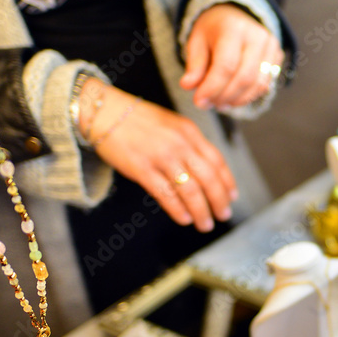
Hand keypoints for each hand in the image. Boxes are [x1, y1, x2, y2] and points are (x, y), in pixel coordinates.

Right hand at [82, 82, 238, 230]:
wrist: (105, 112)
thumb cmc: (138, 120)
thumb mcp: (172, 124)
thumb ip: (190, 144)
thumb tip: (206, 170)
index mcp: (190, 132)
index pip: (217, 160)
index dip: (227, 182)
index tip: (232, 197)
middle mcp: (179, 144)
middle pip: (208, 178)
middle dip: (219, 201)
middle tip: (223, 215)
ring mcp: (161, 157)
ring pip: (190, 190)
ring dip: (201, 211)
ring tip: (205, 224)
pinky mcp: (142, 169)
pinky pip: (166, 194)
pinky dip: (178, 209)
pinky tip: (184, 218)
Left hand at [180, 3, 283, 110]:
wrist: (236, 14)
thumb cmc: (214, 30)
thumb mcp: (197, 40)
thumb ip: (195, 64)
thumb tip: (187, 86)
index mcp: (233, 28)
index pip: (226, 65)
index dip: (212, 88)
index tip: (198, 101)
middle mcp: (257, 36)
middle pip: (244, 77)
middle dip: (224, 96)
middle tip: (209, 104)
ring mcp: (271, 47)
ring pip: (258, 84)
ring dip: (237, 100)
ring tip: (219, 103)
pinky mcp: (277, 56)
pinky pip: (265, 85)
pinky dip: (248, 96)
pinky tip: (233, 98)